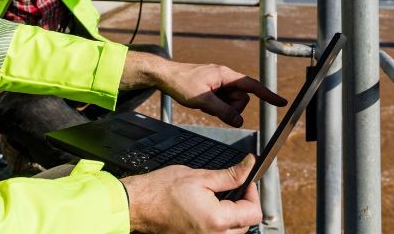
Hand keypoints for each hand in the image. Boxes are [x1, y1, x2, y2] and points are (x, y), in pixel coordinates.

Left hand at [121, 53, 285, 126]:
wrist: (164, 75)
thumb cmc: (181, 83)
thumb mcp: (203, 100)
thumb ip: (223, 111)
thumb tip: (239, 121)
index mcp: (225, 75)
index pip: (252, 86)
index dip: (267, 95)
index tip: (282, 102)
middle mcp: (225, 77)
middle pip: (242, 99)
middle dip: (232, 108)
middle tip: (212, 108)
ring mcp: (218, 83)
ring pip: (232, 102)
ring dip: (222, 108)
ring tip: (204, 105)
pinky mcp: (212, 89)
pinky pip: (222, 102)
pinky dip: (215, 107)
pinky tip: (202, 104)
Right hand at [122, 155, 261, 232]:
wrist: (139, 204)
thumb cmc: (162, 190)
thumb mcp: (200, 176)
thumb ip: (229, 175)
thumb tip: (248, 166)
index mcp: (218, 220)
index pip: (253, 212)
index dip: (253, 194)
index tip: (246, 183)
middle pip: (246, 225)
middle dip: (243, 205)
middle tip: (232, 188)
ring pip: (233, 233)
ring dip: (232, 217)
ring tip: (217, 199)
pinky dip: (218, 225)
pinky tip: (207, 210)